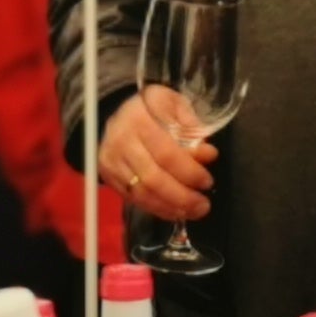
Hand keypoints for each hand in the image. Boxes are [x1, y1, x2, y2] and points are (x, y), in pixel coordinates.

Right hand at [100, 87, 215, 222]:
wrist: (120, 113)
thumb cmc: (154, 109)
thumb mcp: (176, 104)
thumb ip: (192, 128)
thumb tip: (207, 155)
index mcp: (140, 118)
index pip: (166, 153)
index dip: (189, 171)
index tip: (207, 181)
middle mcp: (121, 140)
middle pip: (153, 178)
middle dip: (182, 196)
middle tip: (203, 205)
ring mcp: (111, 160)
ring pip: (143, 193)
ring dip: (171, 207)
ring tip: (193, 212)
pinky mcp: (108, 175)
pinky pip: (134, 198)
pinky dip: (156, 208)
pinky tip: (175, 211)